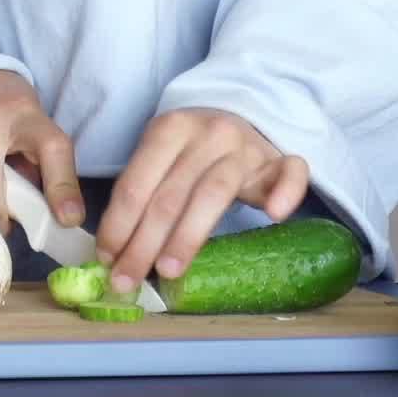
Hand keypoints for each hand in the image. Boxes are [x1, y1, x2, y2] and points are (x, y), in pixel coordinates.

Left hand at [94, 108, 306, 297]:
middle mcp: (208, 133)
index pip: (137, 183)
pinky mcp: (279, 160)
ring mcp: (246, 146)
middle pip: (170, 195)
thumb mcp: (162, 155)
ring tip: (168, 270)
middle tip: (127, 280)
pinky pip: (290, 172)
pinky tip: (274, 215)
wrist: (241, 116)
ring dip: (187, 236)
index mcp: (170, 128)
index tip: (107, 260)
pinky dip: (286, 191)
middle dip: (143, 244)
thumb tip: (111, 253)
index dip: (118, 225)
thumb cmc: (193, 150)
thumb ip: (141, 193)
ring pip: (214, 193)